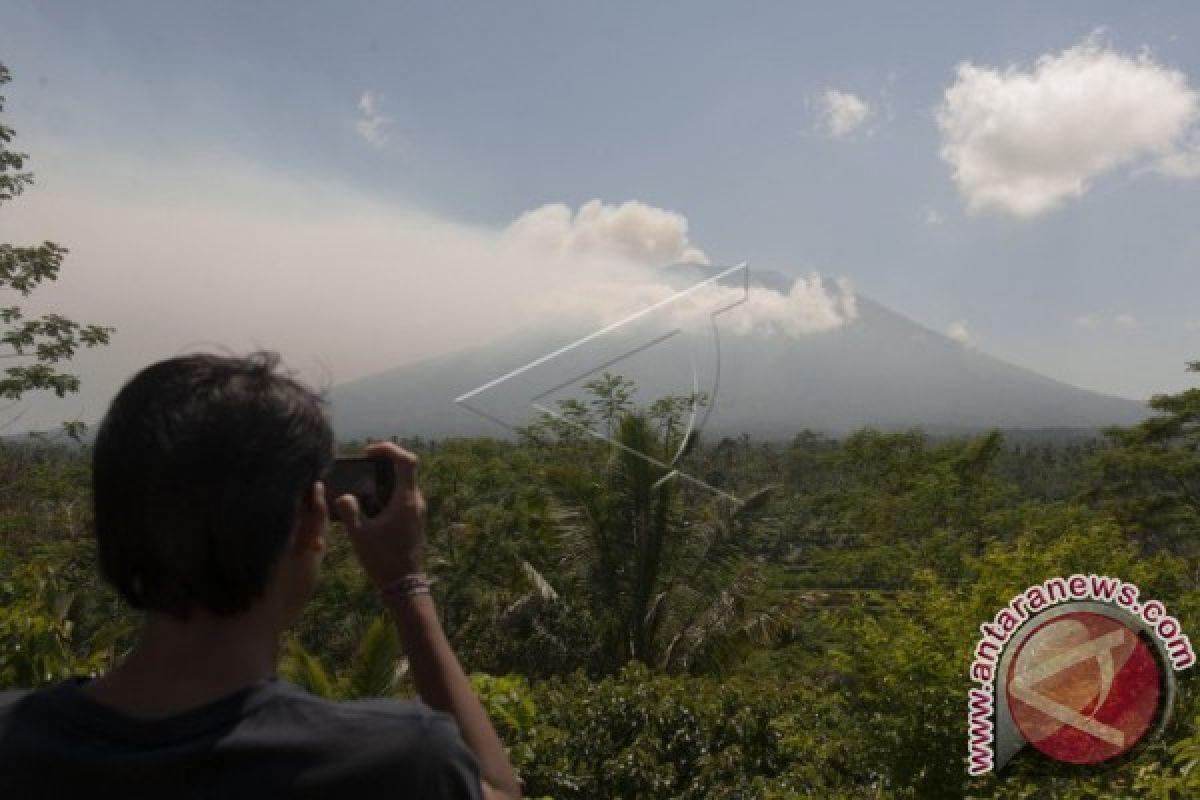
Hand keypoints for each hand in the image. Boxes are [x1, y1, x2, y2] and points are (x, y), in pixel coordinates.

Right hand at [332, 442, 426, 587]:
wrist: (403, 584)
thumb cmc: (383, 559)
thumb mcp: (360, 535)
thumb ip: (349, 511)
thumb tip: (343, 496)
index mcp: (407, 500)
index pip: (406, 460)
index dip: (389, 449)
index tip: (369, 452)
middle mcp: (417, 502)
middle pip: (405, 469)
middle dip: (384, 463)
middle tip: (363, 466)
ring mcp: (418, 511)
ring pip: (404, 484)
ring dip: (385, 480)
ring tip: (362, 486)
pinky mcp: (414, 520)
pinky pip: (403, 497)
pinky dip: (388, 493)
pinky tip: (369, 504)